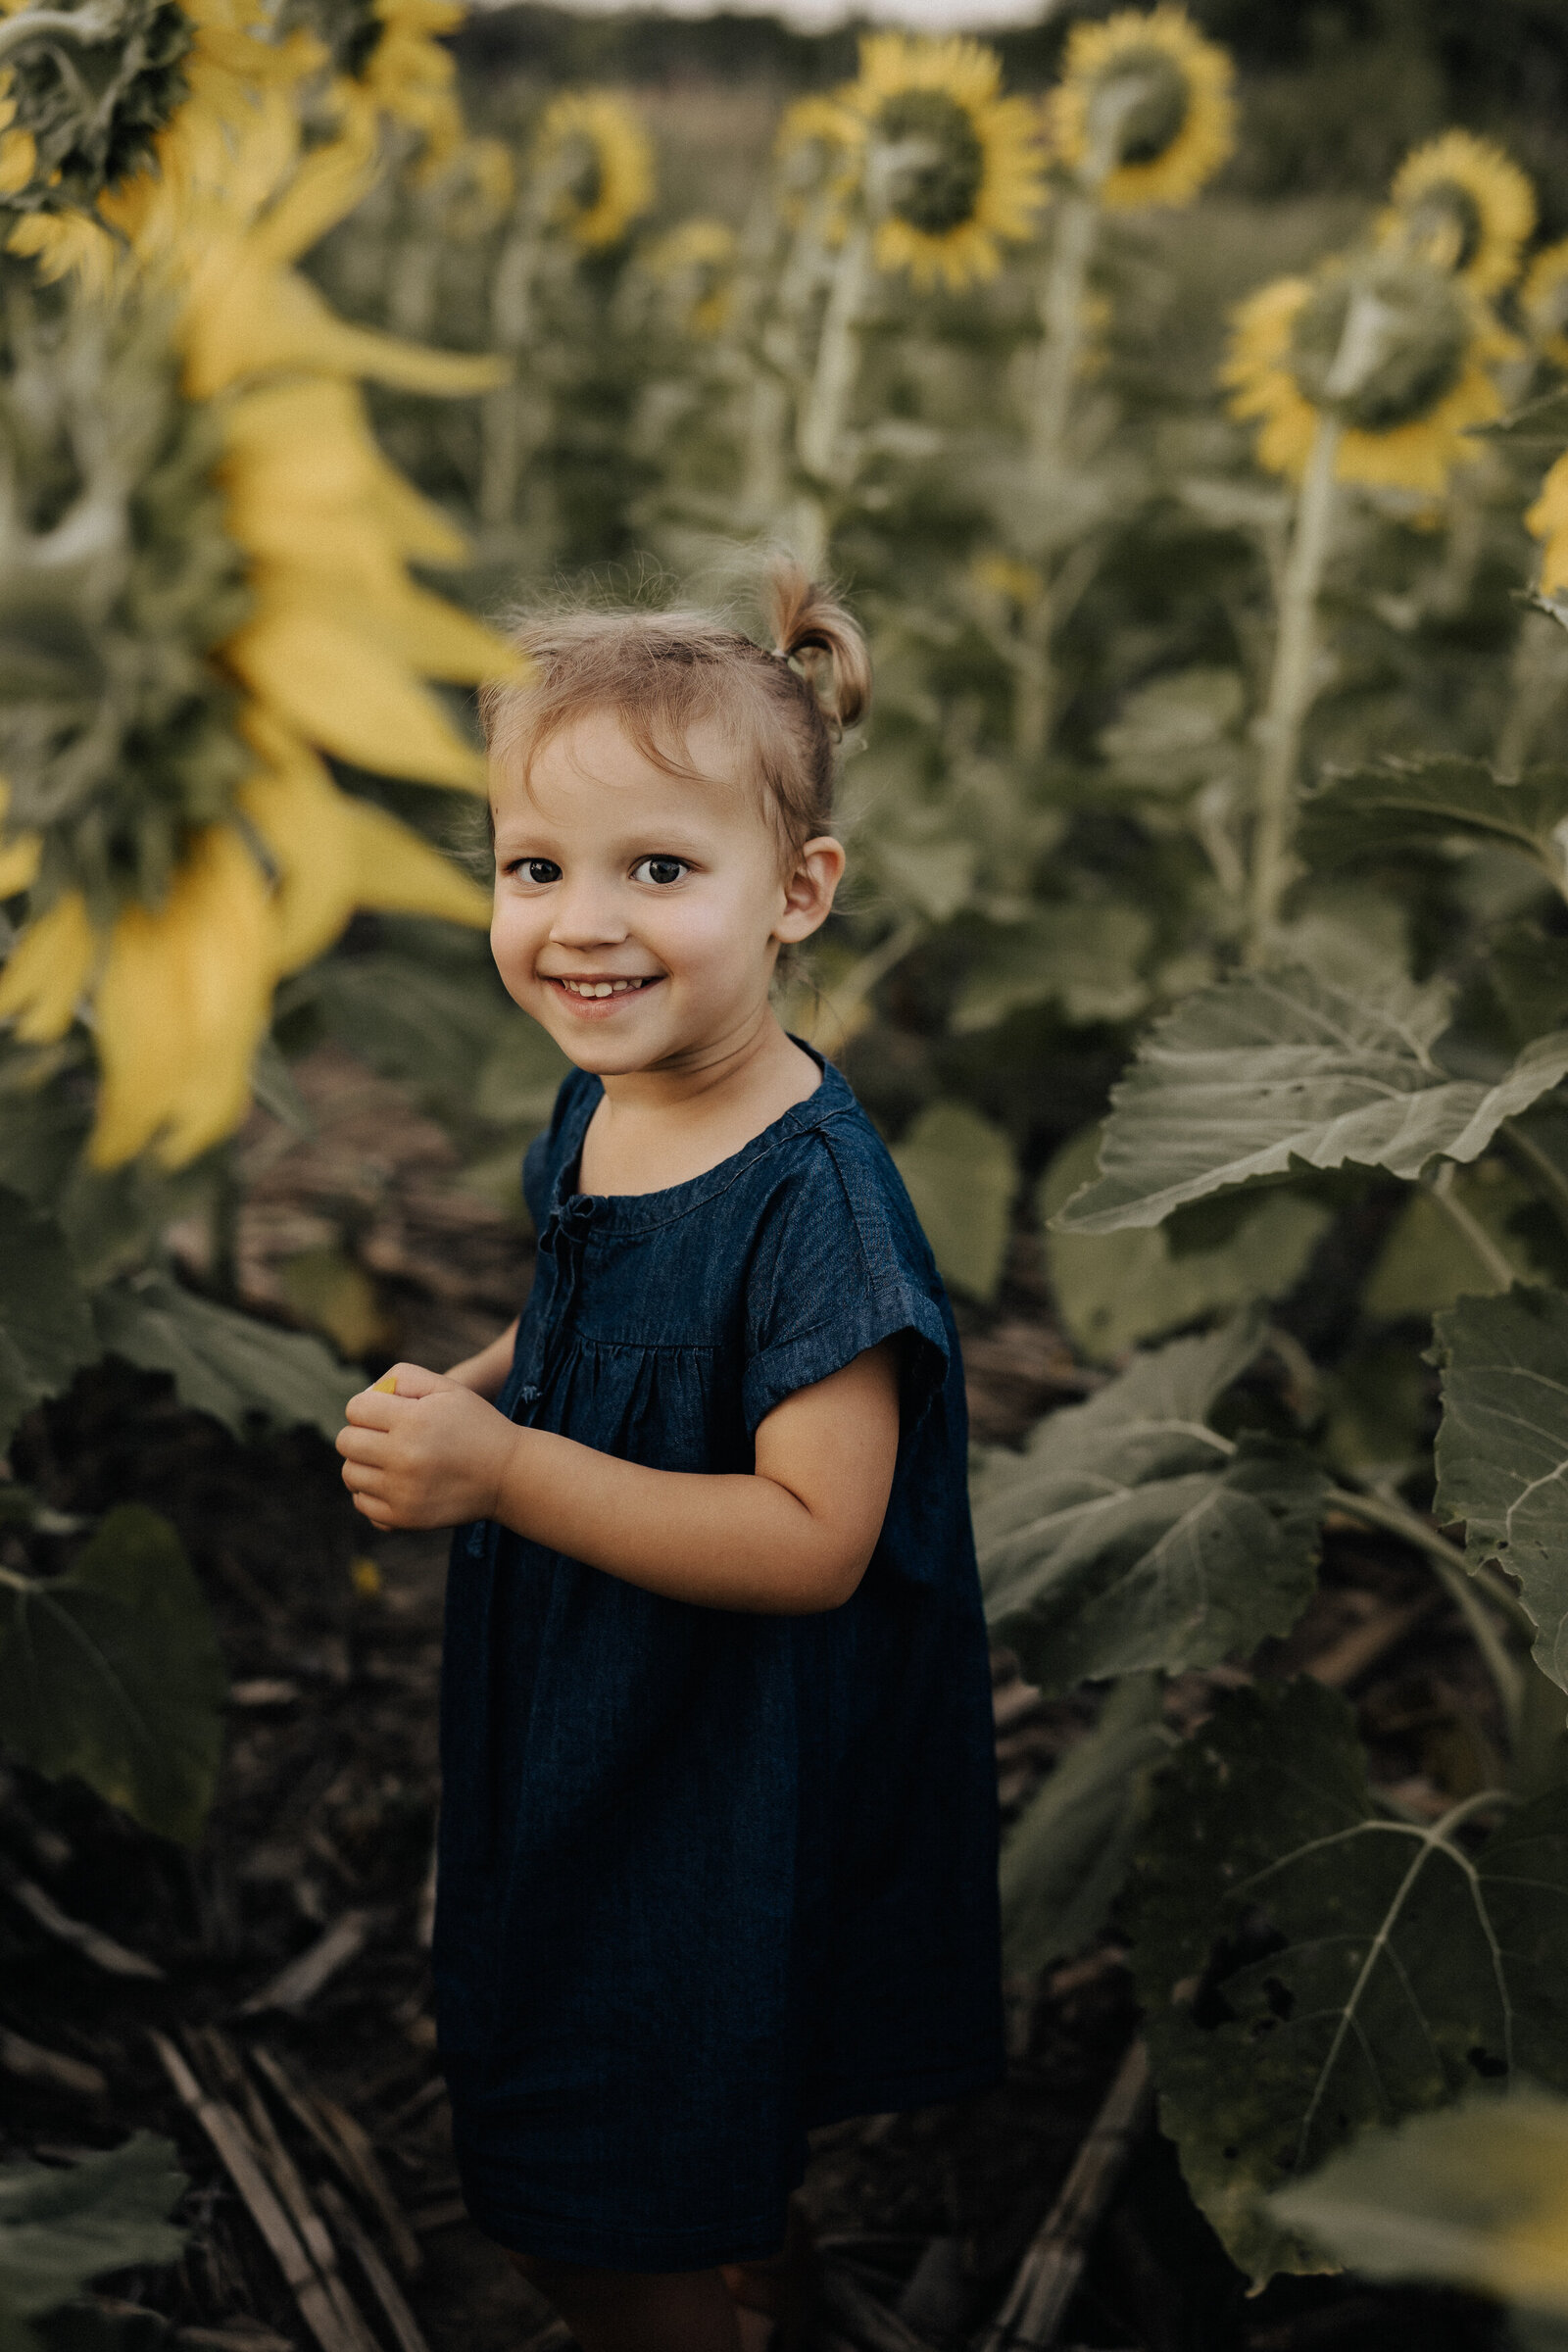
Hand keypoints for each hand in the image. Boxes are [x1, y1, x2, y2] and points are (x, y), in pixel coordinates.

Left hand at [336, 1362, 520, 1531]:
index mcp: (413, 1420)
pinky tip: (393, 1483)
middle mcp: (404, 1457)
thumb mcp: (447, 1386)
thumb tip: (366, 1395)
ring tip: (389, 1460)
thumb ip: (401, 1378)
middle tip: (385, 1437)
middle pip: (346, 1441)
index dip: (368, 1407)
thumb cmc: (475, 1424)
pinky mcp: (404, 1518)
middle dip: (361, 1434)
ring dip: (363, 1464)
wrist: (508, 1475)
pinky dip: (371, 1493)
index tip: (386, 1413)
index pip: (356, 1408)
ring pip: (350, 1474)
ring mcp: (402, 1492)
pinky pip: (362, 1504)